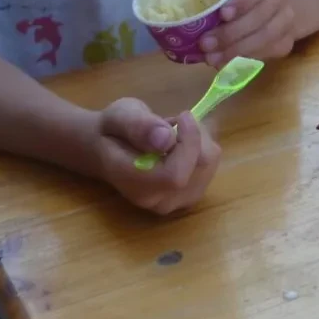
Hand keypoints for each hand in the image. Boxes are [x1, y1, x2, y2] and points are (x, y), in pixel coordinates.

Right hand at [92, 99, 220, 214]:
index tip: (182, 116)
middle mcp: (158, 201)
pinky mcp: (190, 195)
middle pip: (200, 167)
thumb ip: (139, 126)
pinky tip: (182, 143)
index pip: (176, 175)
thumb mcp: (119, 116)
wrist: (107, 148)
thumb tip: (166, 139)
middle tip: (173, 121)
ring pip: (210, 164)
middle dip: (194, 135)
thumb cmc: (112, 130)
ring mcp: (176, 201)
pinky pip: (211, 166)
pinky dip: (203, 147)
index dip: (188, 142)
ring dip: (200, 139)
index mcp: (135, 185)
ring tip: (174, 133)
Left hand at [198, 0, 295, 67]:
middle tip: (205, 44)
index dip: (241, 1)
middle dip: (230, 33)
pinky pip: (267, 53)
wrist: (273, 8)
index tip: (222, 14)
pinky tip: (226, 64)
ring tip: (212, 59)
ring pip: (265, 37)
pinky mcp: (286, 41)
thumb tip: (185, 19)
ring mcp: (286, 20)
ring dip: (236, 50)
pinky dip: (245, 60)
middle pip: (259, 16)